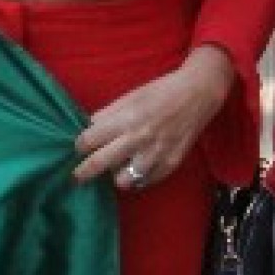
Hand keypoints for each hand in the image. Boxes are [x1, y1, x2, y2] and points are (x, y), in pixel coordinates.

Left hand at [72, 44, 236, 189]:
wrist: (197, 94)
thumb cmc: (161, 92)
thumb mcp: (130, 96)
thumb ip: (108, 114)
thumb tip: (89, 129)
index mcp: (126, 119)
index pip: (89, 140)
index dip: (79, 145)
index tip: (79, 148)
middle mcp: (139, 139)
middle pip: (99, 164)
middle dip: (83, 172)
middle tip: (77, 176)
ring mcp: (156, 155)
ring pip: (122, 181)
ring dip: (116, 175)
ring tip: (118, 167)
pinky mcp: (170, 165)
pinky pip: (145, 182)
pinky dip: (138, 178)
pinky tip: (138, 167)